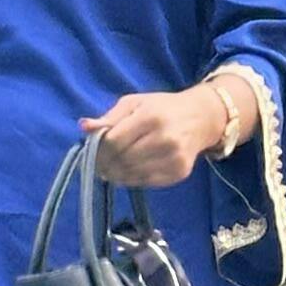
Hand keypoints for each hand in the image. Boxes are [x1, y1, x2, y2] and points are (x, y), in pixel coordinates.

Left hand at [82, 88, 224, 188]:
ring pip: (133, 175)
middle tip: (98, 163)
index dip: (99, 150)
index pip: (115, 142)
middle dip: (105, 164)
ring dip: (116, 174)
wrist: (201, 118)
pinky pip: (147, 182)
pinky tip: (127, 172)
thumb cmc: (162, 107)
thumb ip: (109, 117)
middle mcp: (164, 139)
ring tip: (110, 168)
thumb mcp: (135, 103)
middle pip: (123, 160)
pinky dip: (132, 179)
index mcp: (150, 117)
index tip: (92, 151)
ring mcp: (174, 159)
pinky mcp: (179, 173)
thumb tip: (83, 126)